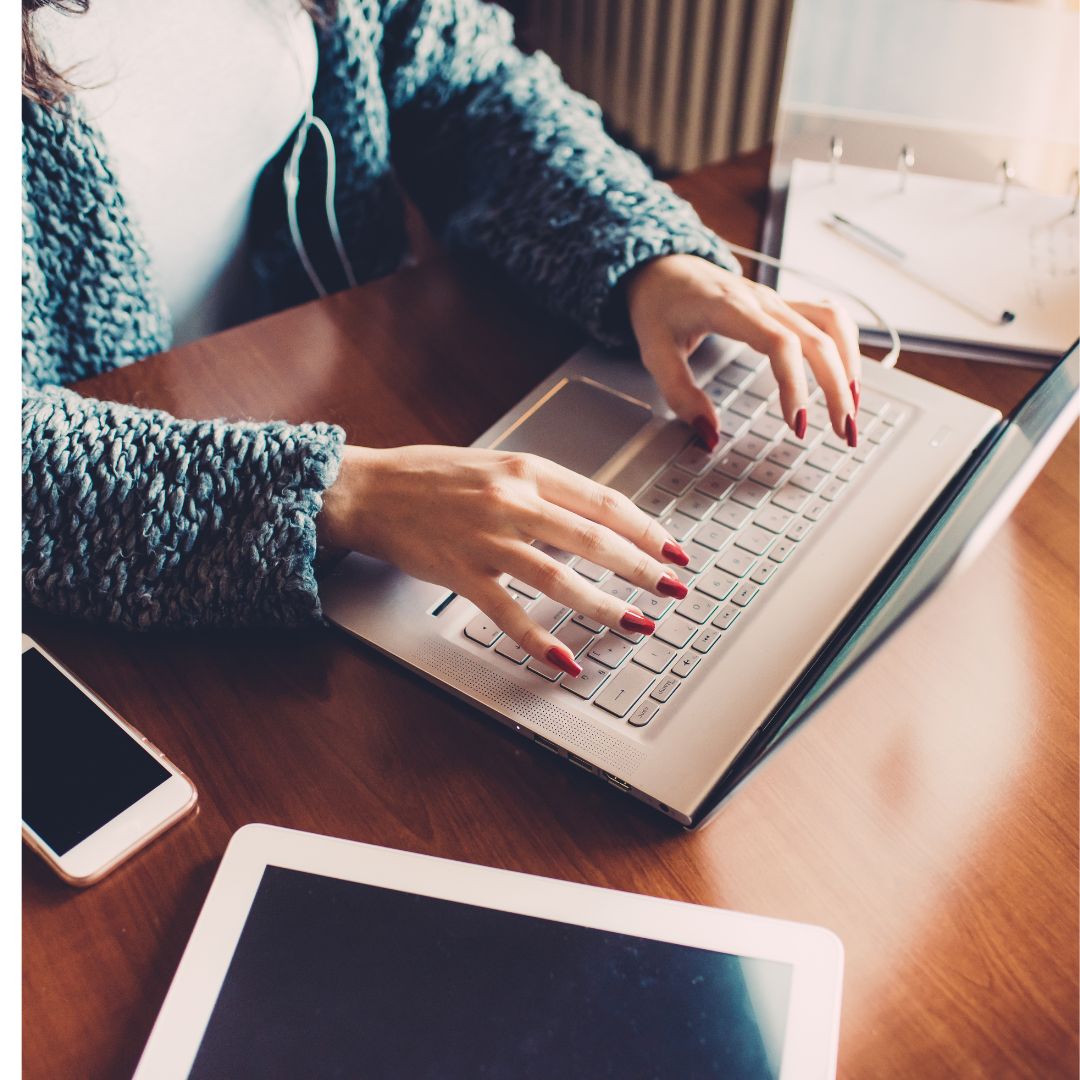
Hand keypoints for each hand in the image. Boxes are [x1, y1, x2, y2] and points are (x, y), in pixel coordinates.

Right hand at [317, 445, 690, 673]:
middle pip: (594, 539)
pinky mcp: (462, 573)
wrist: (370, 489)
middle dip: (643, 569)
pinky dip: (540, 640)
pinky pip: (509, 613)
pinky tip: (564, 660)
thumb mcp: (495, 467)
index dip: (645, 528)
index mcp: (526, 470)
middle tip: (672, 589)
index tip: (671, 548)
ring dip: (605, 606)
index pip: (603, 501)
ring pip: (560, 578)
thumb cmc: (430, 477)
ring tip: (636, 624)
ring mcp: (487, 539)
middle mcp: (512, 501)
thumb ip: (542, 490)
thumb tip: (593, 520)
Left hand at [626, 254, 862, 448]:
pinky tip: (848, 374)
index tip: (797, 424)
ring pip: (833, 324)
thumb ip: (680, 396)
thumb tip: (710, 435)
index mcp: (730, 309)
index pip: (781, 344)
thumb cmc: (658, 306)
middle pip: (818, 339)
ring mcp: (777, 299)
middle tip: (843, 432)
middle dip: (837, 388)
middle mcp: (762, 300)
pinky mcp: (783, 304)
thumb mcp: (654, 353)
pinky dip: (845, 345)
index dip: (796, 385)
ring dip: (850, 365)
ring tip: (853, 407)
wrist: (661, 267)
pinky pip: (828, 317)